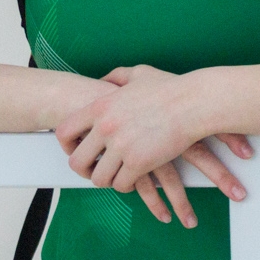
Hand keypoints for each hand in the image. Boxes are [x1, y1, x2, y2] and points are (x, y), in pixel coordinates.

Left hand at [54, 65, 251, 227]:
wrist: (194, 103)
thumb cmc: (170, 89)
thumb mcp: (138, 74)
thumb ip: (116, 77)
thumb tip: (104, 80)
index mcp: (100, 106)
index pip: (64, 131)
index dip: (66, 146)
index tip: (75, 152)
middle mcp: (105, 127)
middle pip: (77, 161)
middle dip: (84, 171)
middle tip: (94, 172)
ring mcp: (121, 146)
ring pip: (99, 178)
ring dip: (107, 180)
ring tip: (116, 177)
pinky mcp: (139, 163)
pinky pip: (122, 184)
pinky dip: (126, 186)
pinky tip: (134, 180)